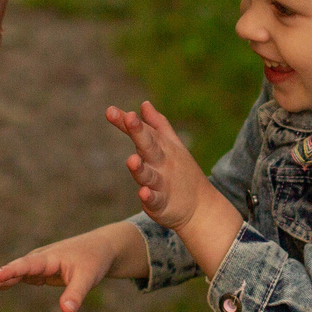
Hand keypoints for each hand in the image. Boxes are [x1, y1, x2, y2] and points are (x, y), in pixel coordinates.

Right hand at [0, 224, 140, 311]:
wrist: (98, 249)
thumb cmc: (93, 261)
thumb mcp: (89, 278)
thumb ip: (76, 294)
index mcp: (47, 258)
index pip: (26, 266)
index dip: (11, 271)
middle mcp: (34, 261)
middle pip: (6, 273)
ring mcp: (31, 268)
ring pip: (4, 278)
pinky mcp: (32, 275)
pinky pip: (9, 282)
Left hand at [108, 100, 209, 227]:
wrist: (202, 207)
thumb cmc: (182, 172)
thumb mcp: (172, 146)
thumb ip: (156, 125)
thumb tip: (144, 104)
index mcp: (162, 147)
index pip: (144, 131)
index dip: (126, 122)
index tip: (110, 111)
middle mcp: (162, 163)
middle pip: (149, 146)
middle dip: (139, 132)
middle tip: (130, 118)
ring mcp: (163, 183)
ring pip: (149, 174)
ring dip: (140, 167)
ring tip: (131, 160)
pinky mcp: (162, 204)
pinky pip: (155, 200)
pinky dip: (150, 197)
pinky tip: (143, 193)